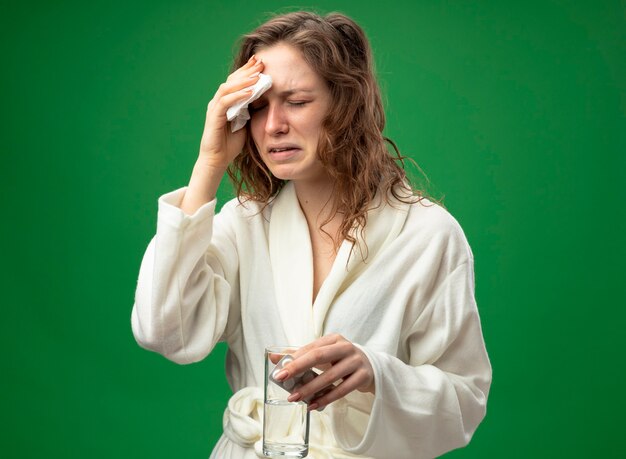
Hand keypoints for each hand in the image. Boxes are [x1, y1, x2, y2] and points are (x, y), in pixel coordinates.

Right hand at [198, 55, 263, 169]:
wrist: (218, 160)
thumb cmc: (231, 143)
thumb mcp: (245, 122)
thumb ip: (250, 110)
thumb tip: (263, 99)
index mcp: (226, 102)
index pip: (236, 82)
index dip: (247, 71)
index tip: (261, 63)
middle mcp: (218, 101)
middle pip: (232, 80)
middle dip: (246, 70)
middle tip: (260, 62)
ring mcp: (215, 108)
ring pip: (227, 87)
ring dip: (243, 81)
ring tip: (257, 75)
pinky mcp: (213, 117)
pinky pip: (225, 102)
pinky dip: (238, 95)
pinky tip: (250, 92)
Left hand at [274, 334, 374, 410]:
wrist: (372, 367)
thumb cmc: (342, 360)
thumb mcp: (324, 355)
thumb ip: (300, 355)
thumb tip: (273, 357)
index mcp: (333, 339)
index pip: (311, 348)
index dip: (294, 359)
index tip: (279, 370)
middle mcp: (345, 347)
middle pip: (319, 356)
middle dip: (298, 368)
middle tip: (282, 380)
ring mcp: (356, 361)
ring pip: (330, 376)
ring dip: (310, 389)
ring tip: (294, 398)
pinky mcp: (363, 376)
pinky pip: (342, 390)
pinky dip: (326, 398)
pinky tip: (313, 405)